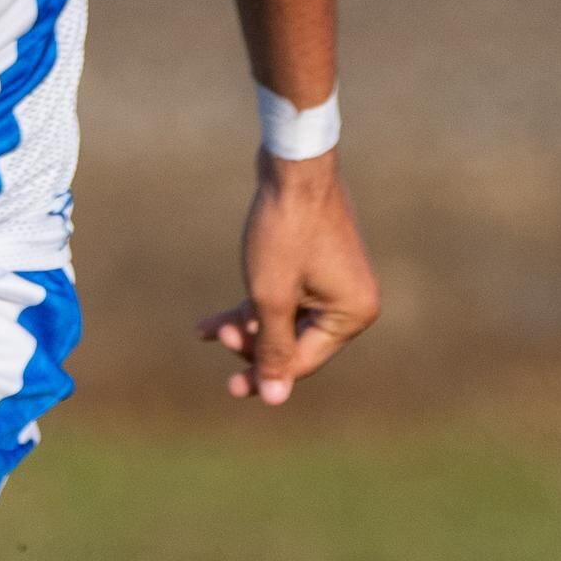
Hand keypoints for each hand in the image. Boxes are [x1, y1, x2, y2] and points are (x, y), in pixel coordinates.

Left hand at [202, 153, 379, 406]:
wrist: (292, 162)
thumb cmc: (284, 229)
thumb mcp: (271, 296)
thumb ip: (271, 349)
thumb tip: (273, 398)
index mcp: (352, 313)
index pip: (304, 360)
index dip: (265, 373)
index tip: (230, 386)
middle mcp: (351, 300)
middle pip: (294, 341)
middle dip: (252, 342)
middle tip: (216, 337)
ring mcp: (334, 279)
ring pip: (284, 318)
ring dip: (246, 323)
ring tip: (207, 329)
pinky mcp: (315, 261)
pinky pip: (284, 294)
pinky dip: (252, 303)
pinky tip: (214, 319)